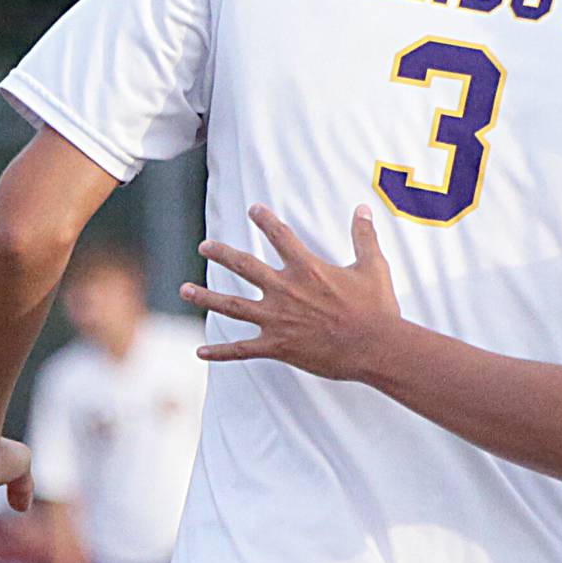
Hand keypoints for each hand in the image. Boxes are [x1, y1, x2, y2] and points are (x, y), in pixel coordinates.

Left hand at [183, 204, 401, 380]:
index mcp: (307, 268)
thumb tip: (362, 209)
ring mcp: (277, 320)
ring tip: (184, 289)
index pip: (280, 236)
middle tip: (204, 246)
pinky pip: (242, 350)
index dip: (266, 220)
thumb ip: (364, 236)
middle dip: (222, 254)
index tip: (253, 209)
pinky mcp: (278, 347)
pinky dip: (220, 352)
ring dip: (206, 297)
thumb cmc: (377, 307)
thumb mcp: (373, 265)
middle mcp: (285, 290)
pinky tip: (200, 351)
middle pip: (244, 266)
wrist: (375, 346)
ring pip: (232, 306)